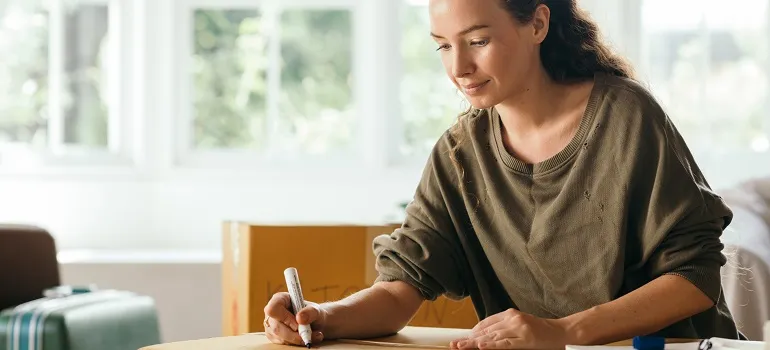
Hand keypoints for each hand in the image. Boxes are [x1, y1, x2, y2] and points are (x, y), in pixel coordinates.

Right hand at [263, 292, 326, 345]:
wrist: (315, 323)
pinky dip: (296, 343)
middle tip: (308, 334)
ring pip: (280, 338)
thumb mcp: (316, 310)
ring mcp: (271, 326)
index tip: (298, 324)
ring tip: (311, 335)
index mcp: (280, 299)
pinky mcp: (274, 337)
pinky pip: (283, 343)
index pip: (273, 309)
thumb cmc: (313, 313)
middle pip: (276, 327)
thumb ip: (310, 312)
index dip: (284, 318)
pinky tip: (304, 338)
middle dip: (294, 334)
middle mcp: (272, 313)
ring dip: (297, 339)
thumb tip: (300, 318)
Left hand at [450, 308, 571, 348]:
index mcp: (510, 314)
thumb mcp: (520, 325)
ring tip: (462, 347)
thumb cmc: (541, 331)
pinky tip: (481, 346)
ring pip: (492, 337)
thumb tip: (483, 336)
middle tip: (455, 345)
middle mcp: (513, 319)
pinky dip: (492, 345)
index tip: (460, 339)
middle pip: (486, 330)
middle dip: (470, 339)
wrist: (562, 332)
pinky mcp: (525, 339)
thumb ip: (503, 328)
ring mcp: (519, 328)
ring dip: (475, 344)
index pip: (486, 323)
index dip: (472, 332)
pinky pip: (505, 344)